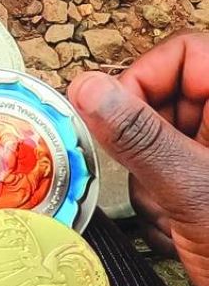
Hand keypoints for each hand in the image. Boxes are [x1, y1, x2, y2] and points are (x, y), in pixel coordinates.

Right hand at [68, 33, 208, 285]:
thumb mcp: (190, 188)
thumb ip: (137, 135)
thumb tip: (88, 88)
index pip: (182, 53)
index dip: (141, 81)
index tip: (113, 121)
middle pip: (164, 100)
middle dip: (146, 148)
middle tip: (157, 183)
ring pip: (157, 145)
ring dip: (152, 186)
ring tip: (175, 217)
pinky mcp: (206, 186)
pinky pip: (165, 178)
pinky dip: (161, 207)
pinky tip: (180, 231)